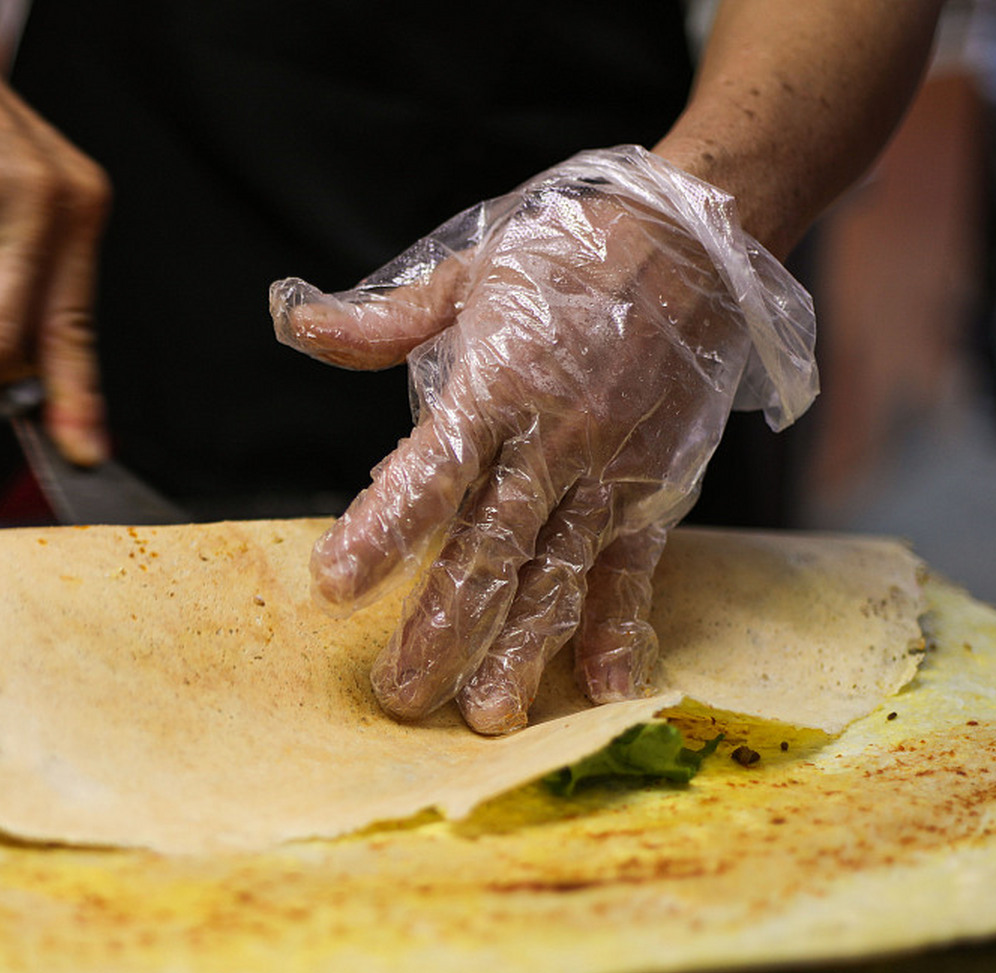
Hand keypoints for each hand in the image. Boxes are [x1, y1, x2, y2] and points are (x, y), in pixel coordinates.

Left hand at [270, 146, 816, 734]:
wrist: (699, 235)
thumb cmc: (569, 253)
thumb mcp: (466, 271)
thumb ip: (382, 320)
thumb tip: (296, 327)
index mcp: (498, 383)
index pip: (431, 471)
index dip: (382, 529)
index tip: (333, 585)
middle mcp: (555, 440)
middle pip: (490, 550)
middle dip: (442, 629)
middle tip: (401, 695)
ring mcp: (611, 473)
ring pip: (559, 576)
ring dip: (523, 650)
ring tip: (487, 714)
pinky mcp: (657, 492)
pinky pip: (636, 571)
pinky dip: (621, 630)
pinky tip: (604, 690)